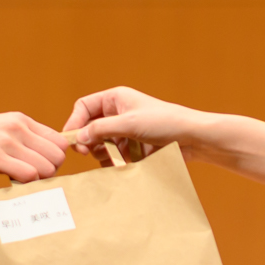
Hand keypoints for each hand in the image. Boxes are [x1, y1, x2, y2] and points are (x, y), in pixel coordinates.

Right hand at [0, 112, 66, 182]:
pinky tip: (13, 182)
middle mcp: (18, 128)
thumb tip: (45, 156)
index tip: (42, 167)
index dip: (54, 158)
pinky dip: (26, 183)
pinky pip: (28, 174)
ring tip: (22, 181)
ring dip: (38, 179)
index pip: (59, 141)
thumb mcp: (2, 128)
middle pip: (57, 156)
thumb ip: (23, 138)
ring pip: (46, 167)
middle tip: (34, 178)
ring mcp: (7, 142)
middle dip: (50, 171)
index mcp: (21, 120)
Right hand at [62, 86, 205, 160]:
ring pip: (100, 144)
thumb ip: (101, 129)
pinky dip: (112, 162)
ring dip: (100, 153)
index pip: (84, 107)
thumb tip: (78, 138)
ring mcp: (125, 131)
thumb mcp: (129, 123)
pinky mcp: (132, 147)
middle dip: (87, 140)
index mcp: (115, 98)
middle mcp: (118, 113)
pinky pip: (113, 155)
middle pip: (90, 127)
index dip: (75, 122)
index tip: (71, 140)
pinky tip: (117, 166)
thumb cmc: (165, 122)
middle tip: (86, 153)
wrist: (193, 138)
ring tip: (108, 159)